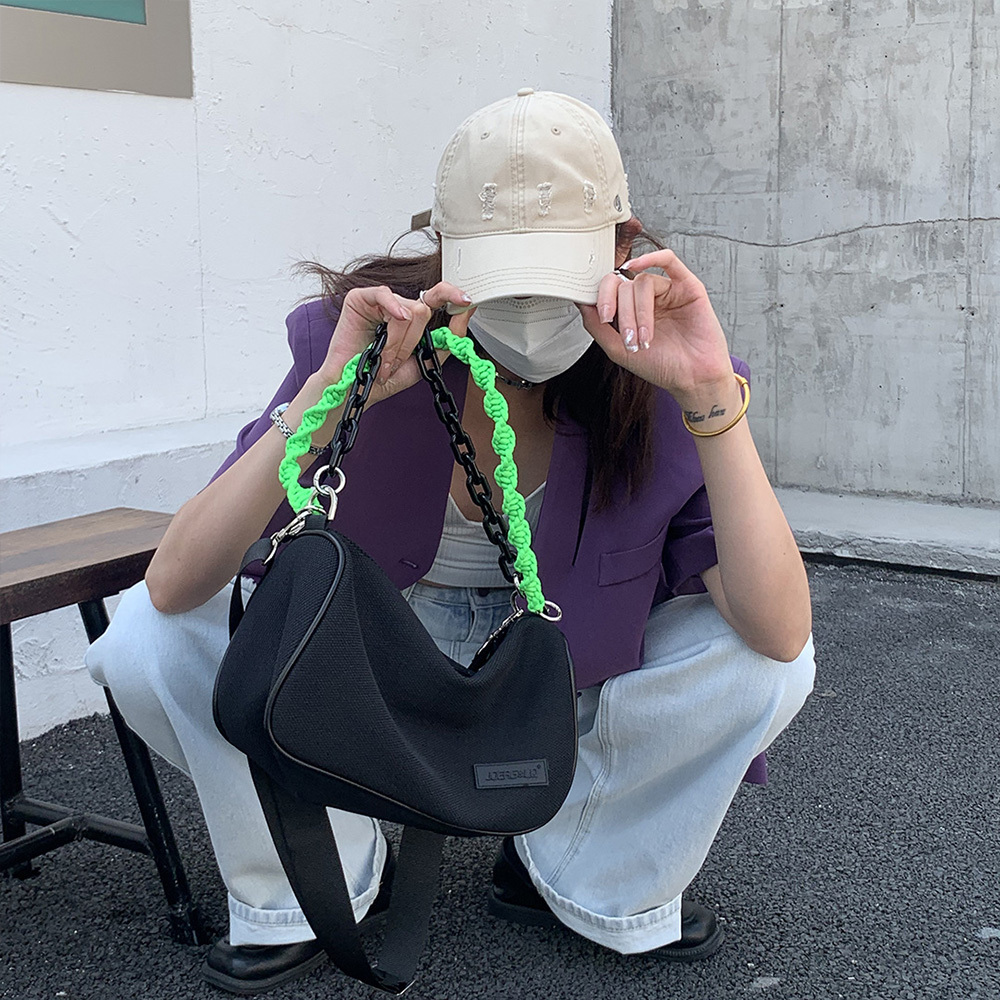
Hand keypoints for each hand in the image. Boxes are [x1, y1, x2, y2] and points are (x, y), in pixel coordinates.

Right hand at [316, 282, 473, 404]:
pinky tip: (395, 318)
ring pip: (407, 309)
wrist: (356, 390)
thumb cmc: (383, 377)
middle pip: (423, 310)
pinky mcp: (360, 299)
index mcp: (413, 319)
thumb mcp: (425, 361)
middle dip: (412, 342)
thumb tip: (465, 314)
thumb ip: (447, 339)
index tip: (466, 302)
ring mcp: (379, 302)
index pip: (437, 298)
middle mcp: (398, 307)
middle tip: (397, 362)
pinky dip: (392, 307)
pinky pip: (384, 294)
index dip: (452, 296)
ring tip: (384, 360)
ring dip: (397, 341)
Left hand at [577, 249, 735, 407]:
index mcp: (631, 310)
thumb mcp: (618, 350)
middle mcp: (648, 298)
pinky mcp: (687, 286)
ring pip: (643, 283)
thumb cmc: (662, 367)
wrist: (693, 379)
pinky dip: (651, 258)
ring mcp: (668, 291)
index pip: (611, 289)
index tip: (604, 318)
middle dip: (624, 314)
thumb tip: (580, 302)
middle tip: (629, 338)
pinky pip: (668, 260)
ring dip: (640, 312)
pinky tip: (637, 266)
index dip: (603, 298)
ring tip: (646, 337)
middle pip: (625, 287)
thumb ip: (596, 327)